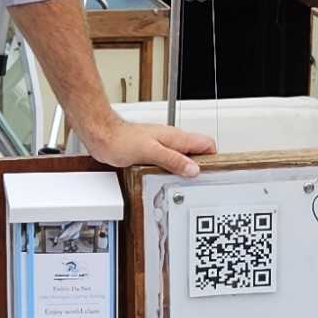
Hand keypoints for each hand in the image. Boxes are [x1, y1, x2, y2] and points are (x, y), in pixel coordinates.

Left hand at [81, 113, 213, 178]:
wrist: (102, 135)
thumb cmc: (120, 140)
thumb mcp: (150, 152)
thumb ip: (173, 160)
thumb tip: (192, 169)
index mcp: (175, 137)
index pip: (206, 144)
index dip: (213, 158)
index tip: (215, 171)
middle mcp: (171, 140)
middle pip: (196, 152)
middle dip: (201, 166)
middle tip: (201, 181)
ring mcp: (162, 145)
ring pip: (183, 156)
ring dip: (185, 169)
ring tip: (185, 182)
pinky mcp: (152, 152)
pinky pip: (169, 160)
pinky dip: (172, 169)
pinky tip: (167, 178)